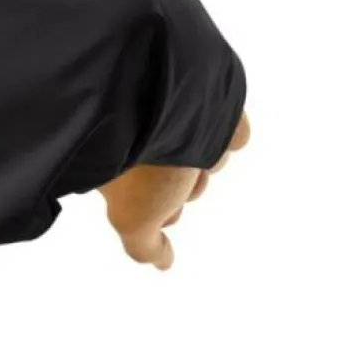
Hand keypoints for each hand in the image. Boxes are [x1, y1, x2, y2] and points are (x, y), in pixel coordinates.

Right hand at [97, 108, 250, 268]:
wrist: (154, 93)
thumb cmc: (140, 161)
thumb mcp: (133, 216)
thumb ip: (145, 246)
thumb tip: (163, 264)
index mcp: (124, 164)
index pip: (154, 202)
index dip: (165, 208)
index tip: (164, 202)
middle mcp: (148, 141)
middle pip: (183, 178)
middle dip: (187, 182)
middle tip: (177, 171)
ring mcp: (179, 115)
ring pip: (211, 152)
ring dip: (210, 155)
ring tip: (197, 144)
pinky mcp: (211, 95)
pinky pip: (233, 127)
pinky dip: (230, 130)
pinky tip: (220, 126)